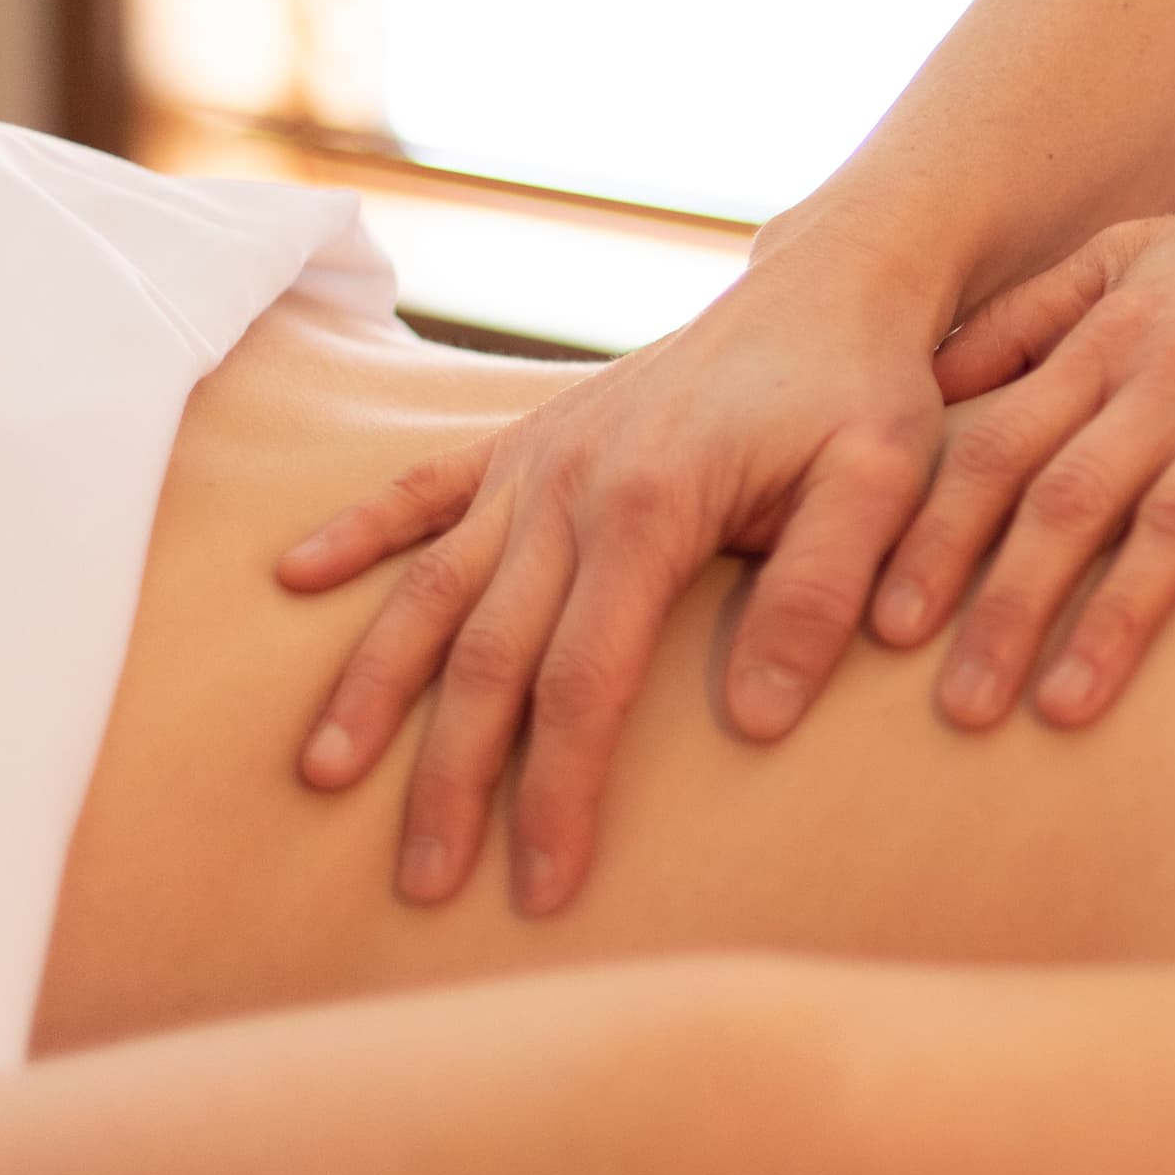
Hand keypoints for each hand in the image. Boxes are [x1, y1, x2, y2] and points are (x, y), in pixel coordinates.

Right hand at [274, 233, 951, 915]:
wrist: (827, 289)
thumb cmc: (862, 392)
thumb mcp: (880, 481)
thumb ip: (820, 592)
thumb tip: (757, 724)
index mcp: (651, 504)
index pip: (586, 679)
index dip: (557, 789)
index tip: (542, 885)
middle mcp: (567, 482)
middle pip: (489, 654)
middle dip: (449, 775)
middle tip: (424, 883)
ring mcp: (535, 458)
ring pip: (432, 586)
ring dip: (375, 683)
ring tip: (325, 774)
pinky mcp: (525, 438)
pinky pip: (422, 488)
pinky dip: (357, 533)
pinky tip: (294, 580)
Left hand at [875, 166, 1174, 732]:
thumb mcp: (1139, 257)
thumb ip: (1032, 318)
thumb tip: (921, 387)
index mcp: (1117, 330)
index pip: (1000, 443)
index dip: (937, 535)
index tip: (884, 626)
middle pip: (1072, 493)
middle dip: (1005, 603)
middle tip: (957, 708)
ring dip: (1118, 617)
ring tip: (1065, 710)